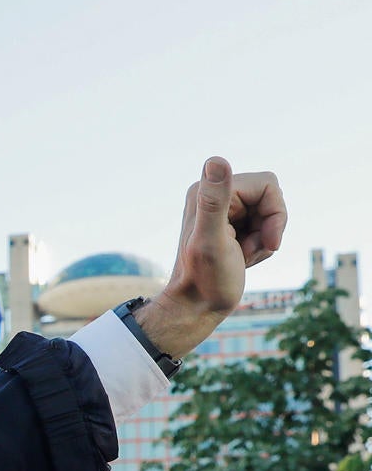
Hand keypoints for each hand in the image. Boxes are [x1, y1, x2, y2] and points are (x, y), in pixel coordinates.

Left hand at [136, 157, 286, 357]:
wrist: (195, 309)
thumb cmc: (205, 280)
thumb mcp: (212, 240)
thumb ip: (214, 200)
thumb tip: (217, 160)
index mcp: (205, 190)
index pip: (268, 185)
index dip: (275, 213)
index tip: (263, 241)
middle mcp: (211, 195)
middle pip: (270, 198)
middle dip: (268, 228)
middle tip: (246, 252)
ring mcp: (220, 210)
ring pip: (269, 214)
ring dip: (265, 239)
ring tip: (242, 257)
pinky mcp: (228, 225)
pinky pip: (263, 226)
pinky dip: (261, 246)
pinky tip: (242, 259)